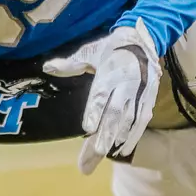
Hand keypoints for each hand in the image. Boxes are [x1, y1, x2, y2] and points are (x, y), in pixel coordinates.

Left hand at [45, 20, 161, 174]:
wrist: (142, 39)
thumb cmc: (110, 47)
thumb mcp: (89, 51)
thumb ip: (70, 63)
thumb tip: (47, 67)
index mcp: (109, 73)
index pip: (101, 95)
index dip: (95, 112)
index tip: (87, 129)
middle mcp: (125, 85)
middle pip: (115, 113)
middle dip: (105, 134)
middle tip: (96, 153)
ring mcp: (139, 94)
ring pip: (128, 120)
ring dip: (117, 139)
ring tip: (102, 155)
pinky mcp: (148, 100)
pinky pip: (142, 121)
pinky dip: (134, 136)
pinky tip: (123, 151)